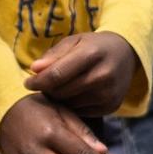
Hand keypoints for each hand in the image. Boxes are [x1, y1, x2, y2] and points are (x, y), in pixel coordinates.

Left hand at [25, 31, 139, 115]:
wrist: (125, 54)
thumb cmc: (93, 46)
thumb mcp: (74, 42)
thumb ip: (53, 55)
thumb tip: (34, 70)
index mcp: (92, 53)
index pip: (57, 74)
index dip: (38, 81)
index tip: (27, 83)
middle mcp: (103, 75)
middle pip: (62, 91)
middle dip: (48, 89)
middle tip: (44, 84)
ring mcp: (109, 93)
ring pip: (70, 103)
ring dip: (59, 98)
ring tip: (60, 88)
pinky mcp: (112, 106)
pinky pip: (81, 111)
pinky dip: (73, 105)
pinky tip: (73, 95)